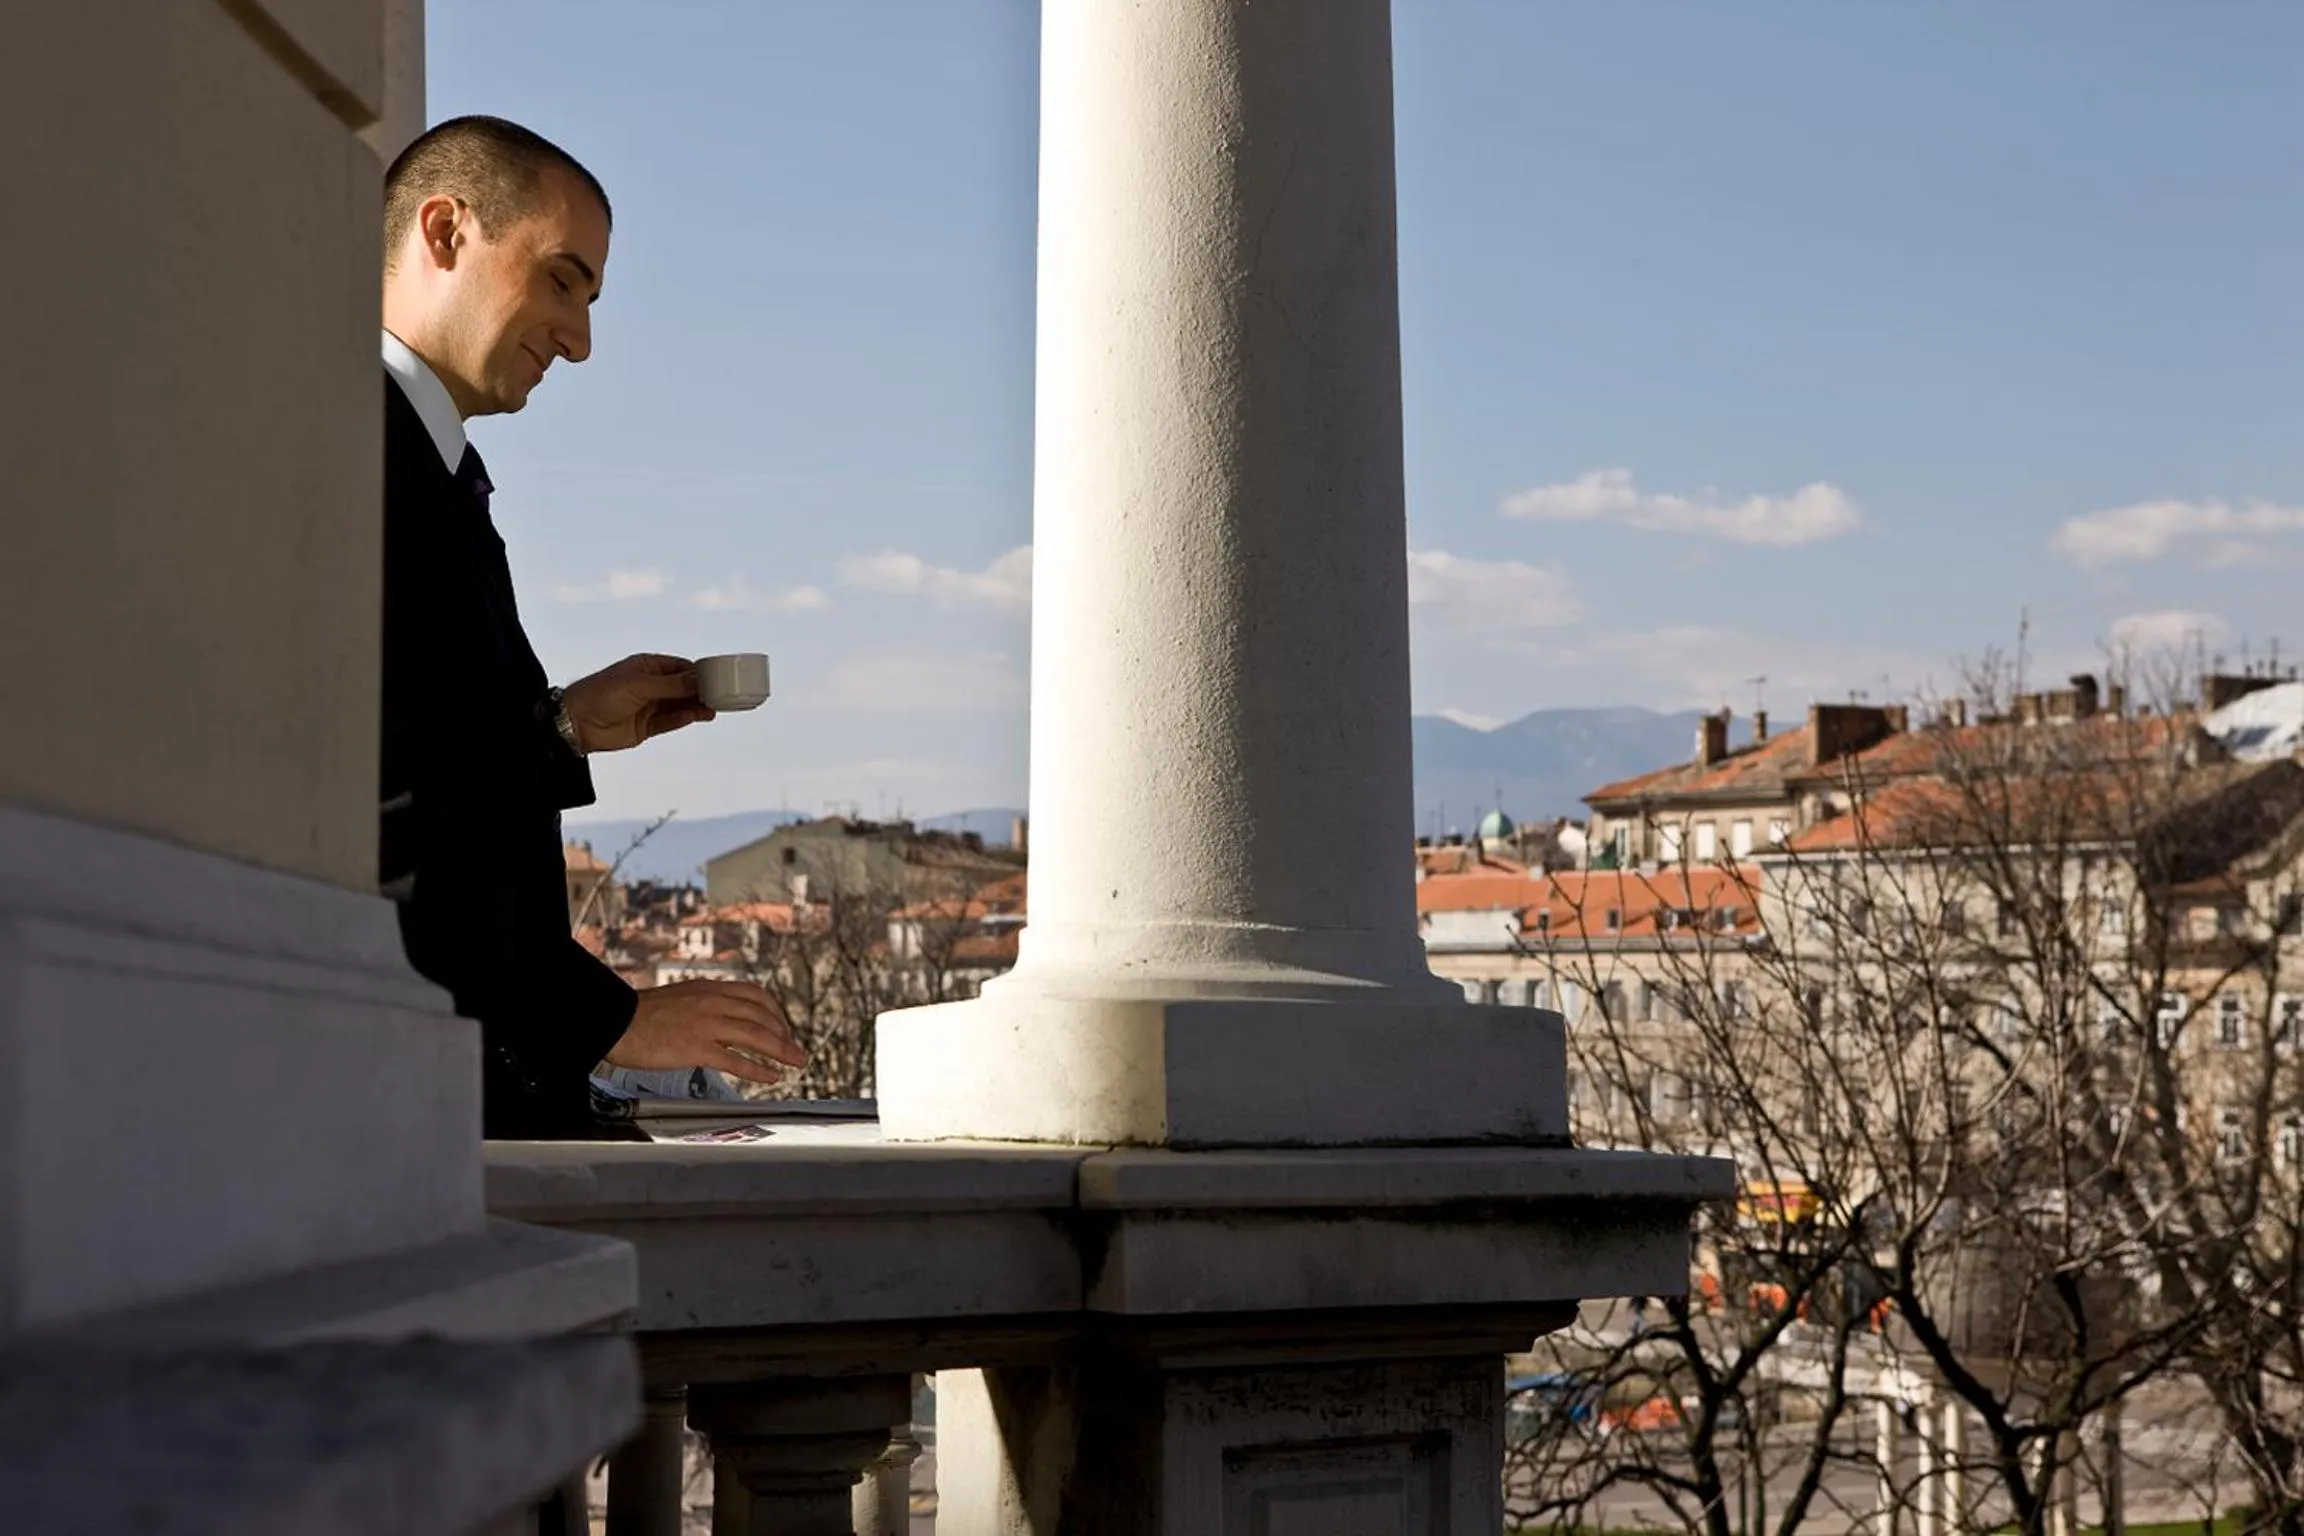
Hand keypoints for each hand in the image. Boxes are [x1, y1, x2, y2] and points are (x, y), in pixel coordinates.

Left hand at [562, 654, 714, 753]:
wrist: (576, 723)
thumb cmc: (602, 694)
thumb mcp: (640, 685)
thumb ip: (672, 685)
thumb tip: (700, 678)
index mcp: (647, 667)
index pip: (680, 668)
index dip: (698, 673)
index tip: (717, 678)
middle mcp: (650, 685)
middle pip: (683, 688)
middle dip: (701, 691)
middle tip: (722, 695)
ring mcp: (649, 706)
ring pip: (679, 705)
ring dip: (696, 706)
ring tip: (715, 708)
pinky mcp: (647, 727)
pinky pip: (671, 721)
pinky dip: (685, 719)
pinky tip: (699, 716)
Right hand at [606, 980, 807, 1085]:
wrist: (617, 1021)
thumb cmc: (644, 1014)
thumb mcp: (682, 995)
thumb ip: (706, 1002)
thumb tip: (726, 1014)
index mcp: (710, 988)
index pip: (756, 995)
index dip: (776, 1013)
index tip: (783, 1027)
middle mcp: (713, 1002)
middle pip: (762, 1016)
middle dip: (785, 1035)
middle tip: (796, 1051)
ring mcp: (706, 1024)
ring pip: (756, 1035)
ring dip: (782, 1051)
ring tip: (796, 1063)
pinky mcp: (696, 1048)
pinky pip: (736, 1060)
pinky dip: (758, 1069)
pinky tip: (771, 1077)